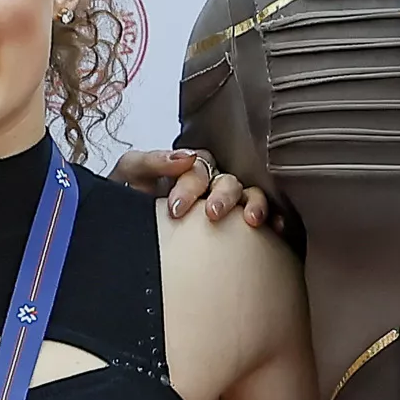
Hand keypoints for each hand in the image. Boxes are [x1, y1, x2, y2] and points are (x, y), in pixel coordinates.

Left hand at [110, 146, 272, 229]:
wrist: (123, 242)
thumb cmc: (126, 201)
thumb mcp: (129, 175)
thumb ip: (150, 161)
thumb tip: (186, 157)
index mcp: (187, 171)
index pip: (199, 167)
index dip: (190, 183)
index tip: (177, 207)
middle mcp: (210, 185)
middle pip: (227, 180)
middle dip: (222, 194)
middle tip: (212, 213)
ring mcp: (227, 206)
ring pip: (249, 195)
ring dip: (253, 203)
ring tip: (251, 220)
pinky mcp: (240, 229)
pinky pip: (265, 217)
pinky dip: (275, 218)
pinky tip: (276, 228)